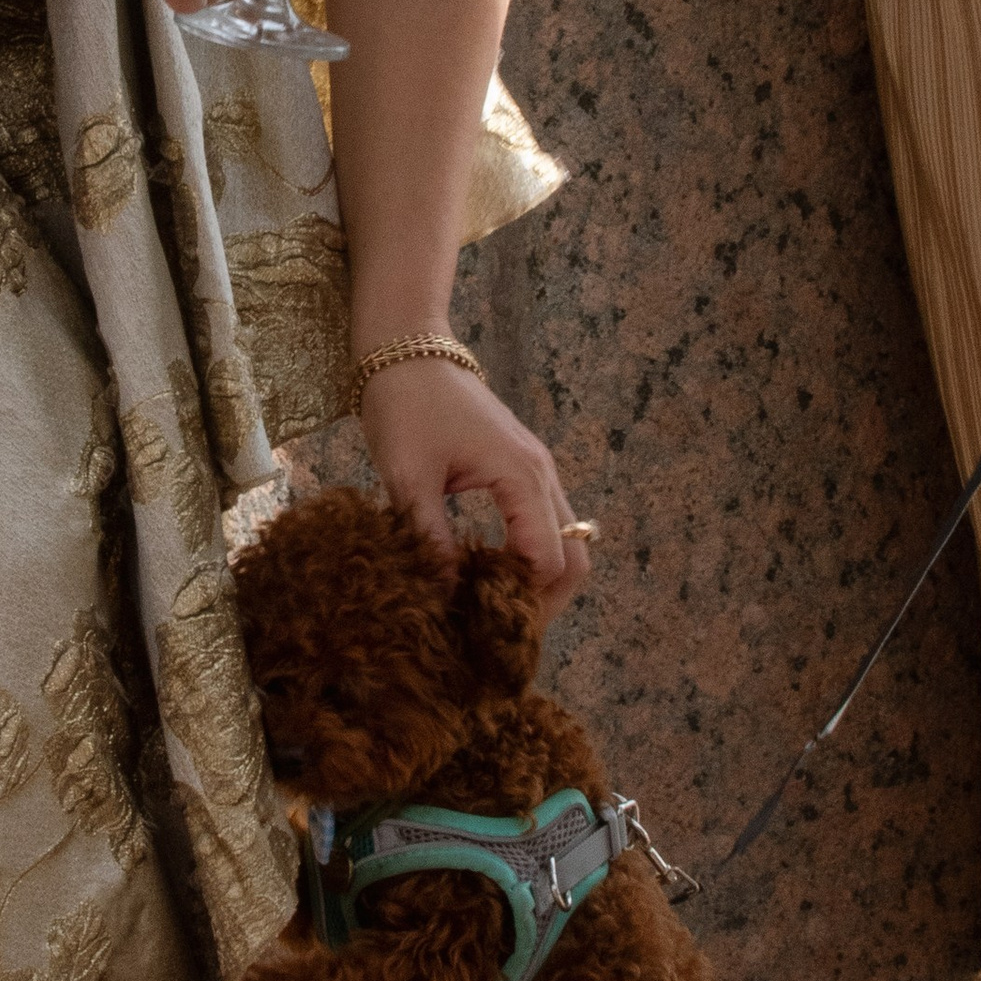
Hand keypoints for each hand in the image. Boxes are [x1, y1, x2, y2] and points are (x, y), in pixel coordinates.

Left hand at [355, 355, 592, 603]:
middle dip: (546, 600)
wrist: (408, 348)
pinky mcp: (521, 467)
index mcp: (521, 475)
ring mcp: (536, 469)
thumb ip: (431, 538)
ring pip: (564, 540)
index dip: (523, 601)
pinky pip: (544, 523)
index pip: (548, 560)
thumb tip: (447, 597)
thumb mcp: (408, 477)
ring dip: (539, 579)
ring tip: (493, 608)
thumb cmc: (406, 405)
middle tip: (501, 632)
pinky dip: (529, 554)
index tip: (484, 627)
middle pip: (574, 555)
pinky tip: (489, 572)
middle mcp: (542, 474)